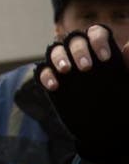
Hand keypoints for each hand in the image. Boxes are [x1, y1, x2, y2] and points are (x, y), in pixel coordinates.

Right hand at [36, 24, 128, 163]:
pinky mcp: (55, 81)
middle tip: (85, 67)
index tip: (104, 58)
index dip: (97, 41)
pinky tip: (53, 86)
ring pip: (55, 51)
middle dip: (77, 50)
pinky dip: (46, 75)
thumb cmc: (125, 103)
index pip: (96, 33)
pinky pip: (43, 71)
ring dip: (58, 57)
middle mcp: (82, 54)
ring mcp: (66, 67)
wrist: (113, 131)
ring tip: (65, 70)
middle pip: (74, 40)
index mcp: (102, 49)